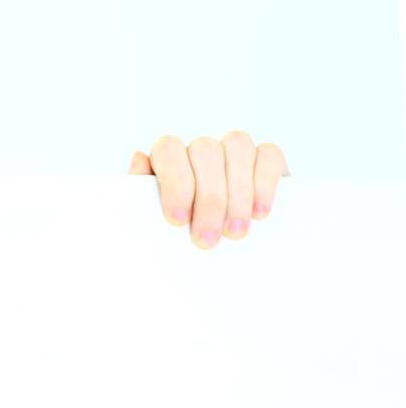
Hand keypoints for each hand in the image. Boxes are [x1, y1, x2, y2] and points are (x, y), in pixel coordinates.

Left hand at [128, 131, 290, 248]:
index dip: (175, 181)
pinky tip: (259, 213)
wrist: (215, 259)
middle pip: (205, 152)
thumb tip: (138, 158)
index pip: (169, 149)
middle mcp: (201, 150)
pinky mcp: (265, 159)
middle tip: (207, 240)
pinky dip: (264, 183)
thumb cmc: (175, 241)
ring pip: (237, 147)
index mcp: (170, 160)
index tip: (178, 220)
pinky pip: (268, 155)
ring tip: (234, 233)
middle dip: (208, 199)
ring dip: (238, 193)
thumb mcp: (152, 226)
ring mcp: (233, 150)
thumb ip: (141, 195)